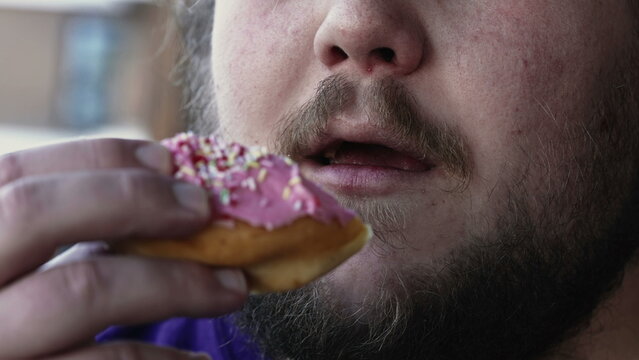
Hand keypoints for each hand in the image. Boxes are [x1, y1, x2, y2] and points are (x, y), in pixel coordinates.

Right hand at [0, 139, 247, 358]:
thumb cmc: (21, 335)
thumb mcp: (21, 280)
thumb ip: (60, 245)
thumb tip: (161, 196)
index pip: (15, 178)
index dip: (95, 159)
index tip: (169, 161)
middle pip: (35, 213)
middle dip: (132, 197)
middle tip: (204, 210)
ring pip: (80, 288)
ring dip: (174, 281)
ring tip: (231, 289)